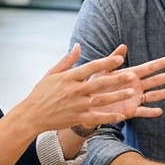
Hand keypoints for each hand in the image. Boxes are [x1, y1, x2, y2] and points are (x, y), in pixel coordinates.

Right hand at [15, 45, 135, 132]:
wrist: (31, 115)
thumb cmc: (41, 93)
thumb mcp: (52, 74)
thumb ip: (67, 61)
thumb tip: (78, 46)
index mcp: (69, 77)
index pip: (91, 67)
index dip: (106, 62)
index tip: (120, 58)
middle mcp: (74, 91)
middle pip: (99, 83)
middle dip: (116, 79)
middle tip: (132, 75)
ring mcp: (76, 105)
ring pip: (100, 100)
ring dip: (116, 96)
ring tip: (131, 92)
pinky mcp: (77, 118)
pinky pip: (96, 118)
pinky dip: (109, 117)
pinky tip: (122, 116)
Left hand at [87, 45, 164, 121]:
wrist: (87, 103)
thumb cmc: (93, 84)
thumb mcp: (102, 70)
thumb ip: (113, 59)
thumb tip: (123, 46)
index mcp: (129, 75)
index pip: (148, 68)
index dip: (159, 64)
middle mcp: (135, 86)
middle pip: (155, 81)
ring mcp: (134, 99)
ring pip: (152, 95)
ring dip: (164, 93)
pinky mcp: (130, 111)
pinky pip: (142, 111)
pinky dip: (150, 112)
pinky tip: (160, 111)